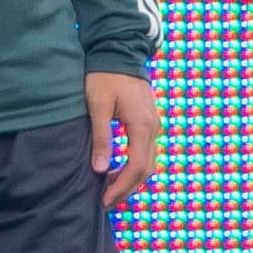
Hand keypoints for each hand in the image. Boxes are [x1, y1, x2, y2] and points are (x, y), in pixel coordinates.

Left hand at [84, 72, 160, 211]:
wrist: (120, 50)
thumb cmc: (105, 76)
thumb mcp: (98, 106)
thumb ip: (102, 138)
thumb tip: (101, 170)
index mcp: (142, 125)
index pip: (136, 167)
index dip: (121, 188)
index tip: (104, 200)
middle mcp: (154, 128)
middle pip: (146, 170)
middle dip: (126, 189)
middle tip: (105, 202)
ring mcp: (154, 125)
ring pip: (148, 162)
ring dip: (131, 180)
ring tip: (109, 190)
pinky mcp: (150, 122)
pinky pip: (146, 152)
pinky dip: (134, 167)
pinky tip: (117, 171)